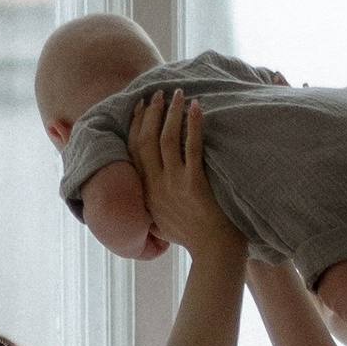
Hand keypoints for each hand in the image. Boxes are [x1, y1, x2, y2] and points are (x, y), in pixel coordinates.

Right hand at [129, 90, 244, 269]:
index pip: (133, 149)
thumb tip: (145, 198)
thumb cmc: (193, 238)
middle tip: (159, 92)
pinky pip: (192, 147)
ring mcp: (174, 185)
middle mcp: (154, 186)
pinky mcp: (194, 185)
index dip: (136, 124)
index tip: (140, 105)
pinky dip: (193, 125)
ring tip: (178, 94)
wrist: (213, 253)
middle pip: (145, 139)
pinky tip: (196, 108)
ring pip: (166, 139)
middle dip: (151, 111)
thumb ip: (151, 208)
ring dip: (171, 112)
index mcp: (145, 191)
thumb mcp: (161, 224)